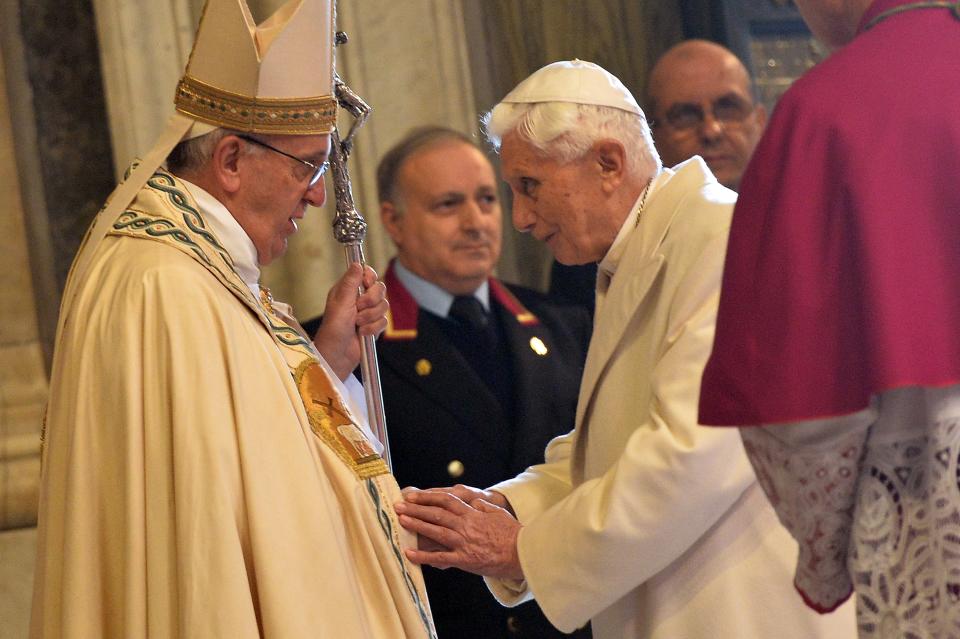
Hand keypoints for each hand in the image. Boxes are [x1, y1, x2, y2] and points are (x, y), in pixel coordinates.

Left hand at [313, 263, 387, 378]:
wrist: (337, 355)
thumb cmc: (333, 330)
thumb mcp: (341, 303)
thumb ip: (350, 283)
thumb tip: (357, 263)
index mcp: (348, 289)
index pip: (367, 273)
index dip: (370, 277)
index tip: (366, 284)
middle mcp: (358, 299)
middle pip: (379, 288)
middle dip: (371, 300)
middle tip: (359, 308)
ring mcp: (367, 312)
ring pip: (384, 305)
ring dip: (371, 317)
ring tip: (357, 324)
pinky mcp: (374, 325)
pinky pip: (384, 321)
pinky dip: (374, 328)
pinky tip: (362, 333)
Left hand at [394, 490, 523, 579]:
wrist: (521, 553)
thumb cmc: (512, 533)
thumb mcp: (497, 513)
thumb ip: (482, 507)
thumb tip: (472, 502)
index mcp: (472, 513)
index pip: (446, 500)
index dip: (428, 497)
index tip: (413, 495)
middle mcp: (465, 525)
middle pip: (436, 513)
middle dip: (416, 508)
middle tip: (398, 505)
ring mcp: (464, 542)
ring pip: (436, 531)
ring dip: (417, 525)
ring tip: (402, 521)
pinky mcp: (464, 560)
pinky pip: (440, 557)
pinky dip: (424, 556)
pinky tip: (410, 554)